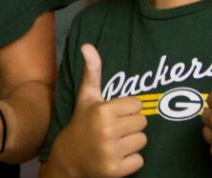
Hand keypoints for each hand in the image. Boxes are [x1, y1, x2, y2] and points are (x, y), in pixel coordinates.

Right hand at [50, 44, 144, 176]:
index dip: (127, 110)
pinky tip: (115, 157)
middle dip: (131, 126)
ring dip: (131, 143)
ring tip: (114, 143)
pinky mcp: (115, 170)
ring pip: (142, 141)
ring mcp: (111, 152)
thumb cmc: (82, 123)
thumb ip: (92, 71)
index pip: (137, 105)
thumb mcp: (87, 97)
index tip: (114, 115)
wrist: (69, 158)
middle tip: (114, 130)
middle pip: (142, 123)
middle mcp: (107, 130)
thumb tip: (87, 45)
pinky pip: (139, 161)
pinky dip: (130, 161)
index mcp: (103, 111)